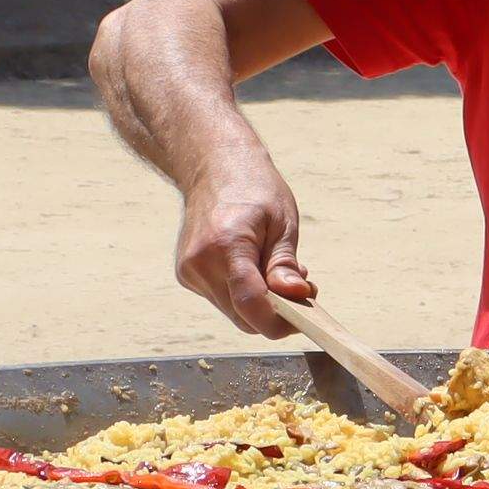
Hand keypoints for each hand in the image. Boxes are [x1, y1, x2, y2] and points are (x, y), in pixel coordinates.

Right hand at [176, 161, 312, 337]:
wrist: (212, 167)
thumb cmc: (253, 188)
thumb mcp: (282, 221)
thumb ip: (285, 264)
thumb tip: (297, 297)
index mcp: (227, 244)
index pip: (249, 303)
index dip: (278, 322)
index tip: (303, 318)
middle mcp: (200, 262)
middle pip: (242, 316)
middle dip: (275, 313)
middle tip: (301, 290)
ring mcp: (188, 271)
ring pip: (232, 312)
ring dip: (259, 304)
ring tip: (276, 272)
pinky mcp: (186, 275)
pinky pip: (222, 300)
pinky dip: (242, 294)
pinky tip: (253, 268)